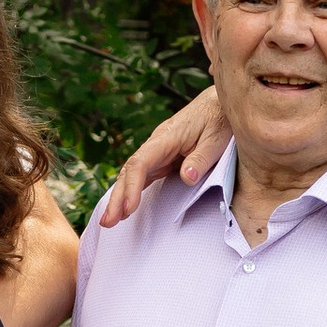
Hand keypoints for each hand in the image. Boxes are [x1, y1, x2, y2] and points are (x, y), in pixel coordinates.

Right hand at [101, 87, 226, 229]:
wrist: (220, 103)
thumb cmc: (219, 119)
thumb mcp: (217, 138)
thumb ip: (201, 158)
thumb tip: (186, 177)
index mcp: (166, 137)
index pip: (140, 163)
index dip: (132, 187)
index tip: (128, 208)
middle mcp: (156, 144)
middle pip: (129, 171)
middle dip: (117, 197)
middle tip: (107, 222)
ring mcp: (158, 152)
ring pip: (132, 174)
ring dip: (120, 197)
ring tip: (110, 221)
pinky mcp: (164, 158)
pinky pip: (142, 175)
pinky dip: (132, 191)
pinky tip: (124, 207)